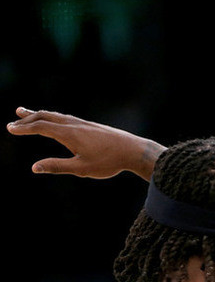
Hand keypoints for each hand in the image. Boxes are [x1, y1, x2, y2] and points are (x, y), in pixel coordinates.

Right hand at [6, 108, 163, 179]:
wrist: (134, 151)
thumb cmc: (109, 162)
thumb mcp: (82, 169)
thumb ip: (57, 166)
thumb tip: (34, 168)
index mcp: (69, 134)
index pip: (40, 127)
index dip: (23, 128)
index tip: (9, 128)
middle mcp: (74, 125)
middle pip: (46, 117)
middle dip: (27, 118)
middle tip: (13, 120)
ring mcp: (83, 123)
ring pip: (56, 115)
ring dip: (39, 115)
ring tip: (27, 113)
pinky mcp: (91, 126)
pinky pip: (66, 118)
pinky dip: (53, 117)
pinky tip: (54, 121)